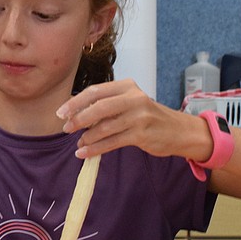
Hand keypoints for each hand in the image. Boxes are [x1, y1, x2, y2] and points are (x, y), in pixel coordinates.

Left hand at [56, 79, 193, 158]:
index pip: (95, 91)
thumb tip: (76, 114)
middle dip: (78, 118)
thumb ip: (108, 105)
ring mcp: (139, 116)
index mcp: (127, 86)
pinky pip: (112, 142)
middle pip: (98, 107)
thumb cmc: (149, 117)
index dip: (75, 102)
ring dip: (87, 136)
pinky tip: (85, 153)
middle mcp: (134, 98)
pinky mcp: (142, 134)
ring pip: (105, 126)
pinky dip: (96, 148)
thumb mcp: (130, 103)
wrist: (179, 130)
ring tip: (78, 143)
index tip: (61, 112)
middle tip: (66, 128)